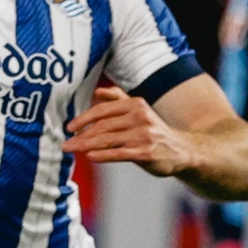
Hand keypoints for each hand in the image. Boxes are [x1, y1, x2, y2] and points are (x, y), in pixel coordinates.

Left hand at [62, 85, 191, 175]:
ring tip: (71, 149)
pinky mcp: (146, 153)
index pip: (103, 110)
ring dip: (85, 145)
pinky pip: (119, 153)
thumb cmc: (152, 130)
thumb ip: (118, 99)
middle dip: (81, 135)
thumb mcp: (139, 110)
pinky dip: (103, 154)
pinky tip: (90, 156)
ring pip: (107, 140)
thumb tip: (96, 91)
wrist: (182, 150)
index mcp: (136, 105)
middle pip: (102, 126)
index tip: (69, 127)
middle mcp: (140, 117)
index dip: (83, 118)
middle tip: (65, 143)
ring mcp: (144, 135)